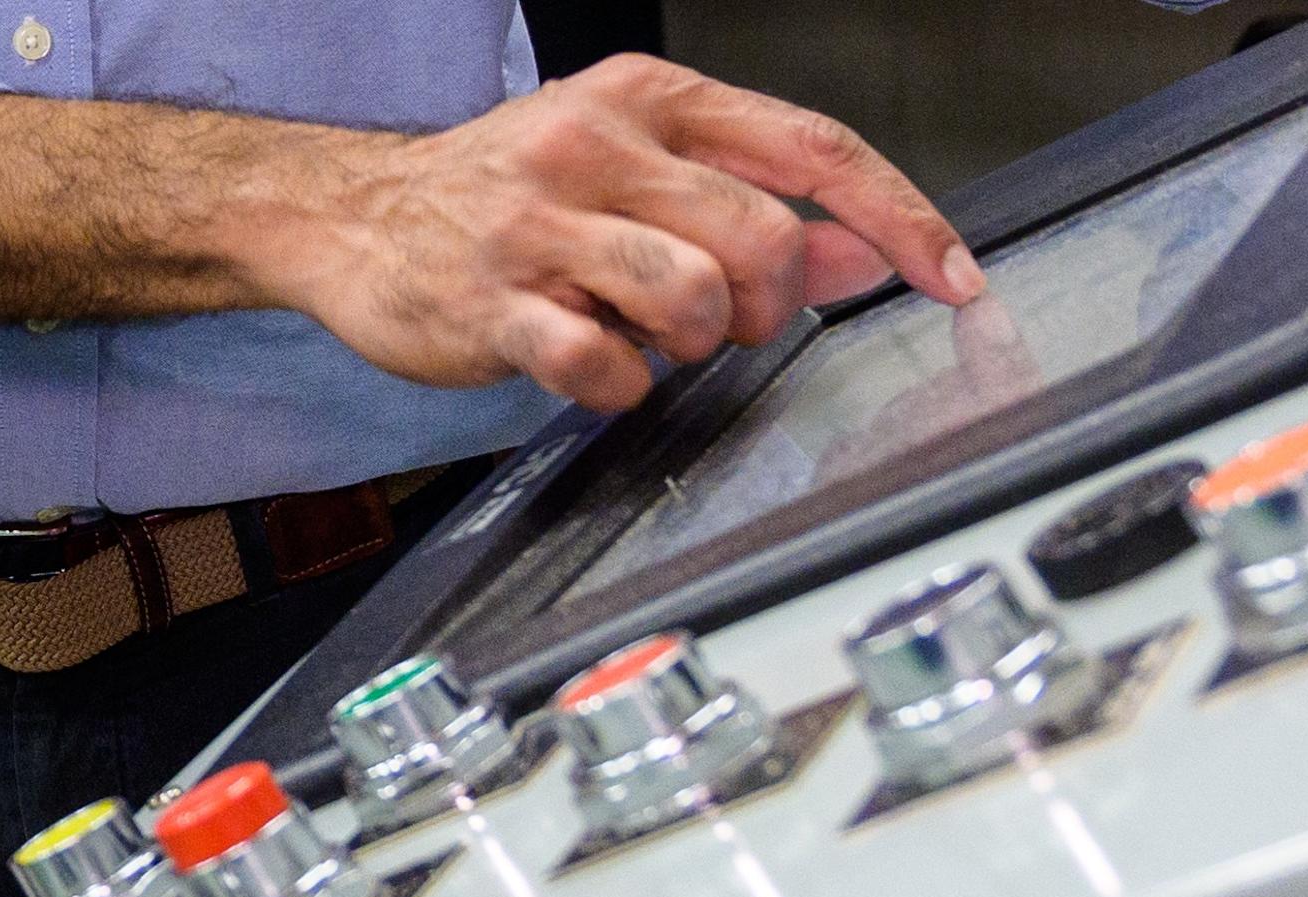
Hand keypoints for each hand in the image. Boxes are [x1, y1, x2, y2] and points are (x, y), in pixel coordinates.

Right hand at [261, 54, 984, 411]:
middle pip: (765, 237)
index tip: (956, 278)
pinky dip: (621, 387)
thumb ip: (760, 206)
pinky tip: (595, 363)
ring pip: (694, 297)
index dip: (901, 217)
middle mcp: (598, 143)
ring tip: (650, 333)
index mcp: (653, 98)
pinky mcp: (492, 302)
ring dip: (697, 343)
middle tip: (725, 317)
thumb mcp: (644, 172)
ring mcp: (539, 222)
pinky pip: (605, 366)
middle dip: (772, 303)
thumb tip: (875, 254)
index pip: (815, 147)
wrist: (351, 215)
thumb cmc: (518, 196)